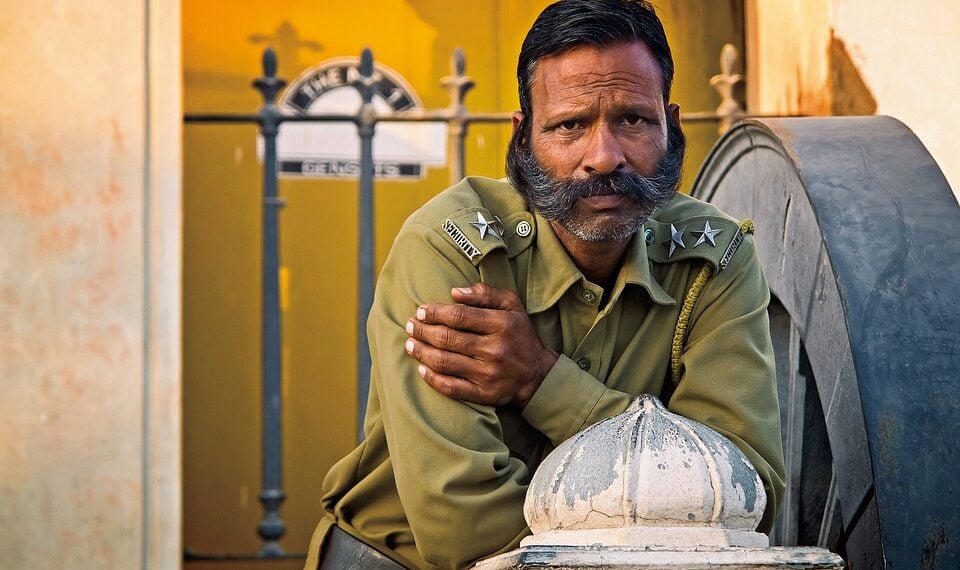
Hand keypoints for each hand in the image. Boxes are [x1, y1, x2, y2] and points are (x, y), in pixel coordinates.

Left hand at [404, 282, 557, 407]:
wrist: (537, 375)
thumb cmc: (519, 335)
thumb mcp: (512, 306)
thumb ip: (485, 293)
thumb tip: (455, 292)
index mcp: (501, 324)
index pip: (459, 316)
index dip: (435, 312)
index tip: (421, 311)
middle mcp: (495, 349)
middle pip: (447, 339)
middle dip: (423, 331)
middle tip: (410, 326)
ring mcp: (488, 374)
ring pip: (445, 362)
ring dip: (421, 352)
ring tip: (410, 344)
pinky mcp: (484, 394)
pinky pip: (451, 387)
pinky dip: (432, 379)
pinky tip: (421, 369)